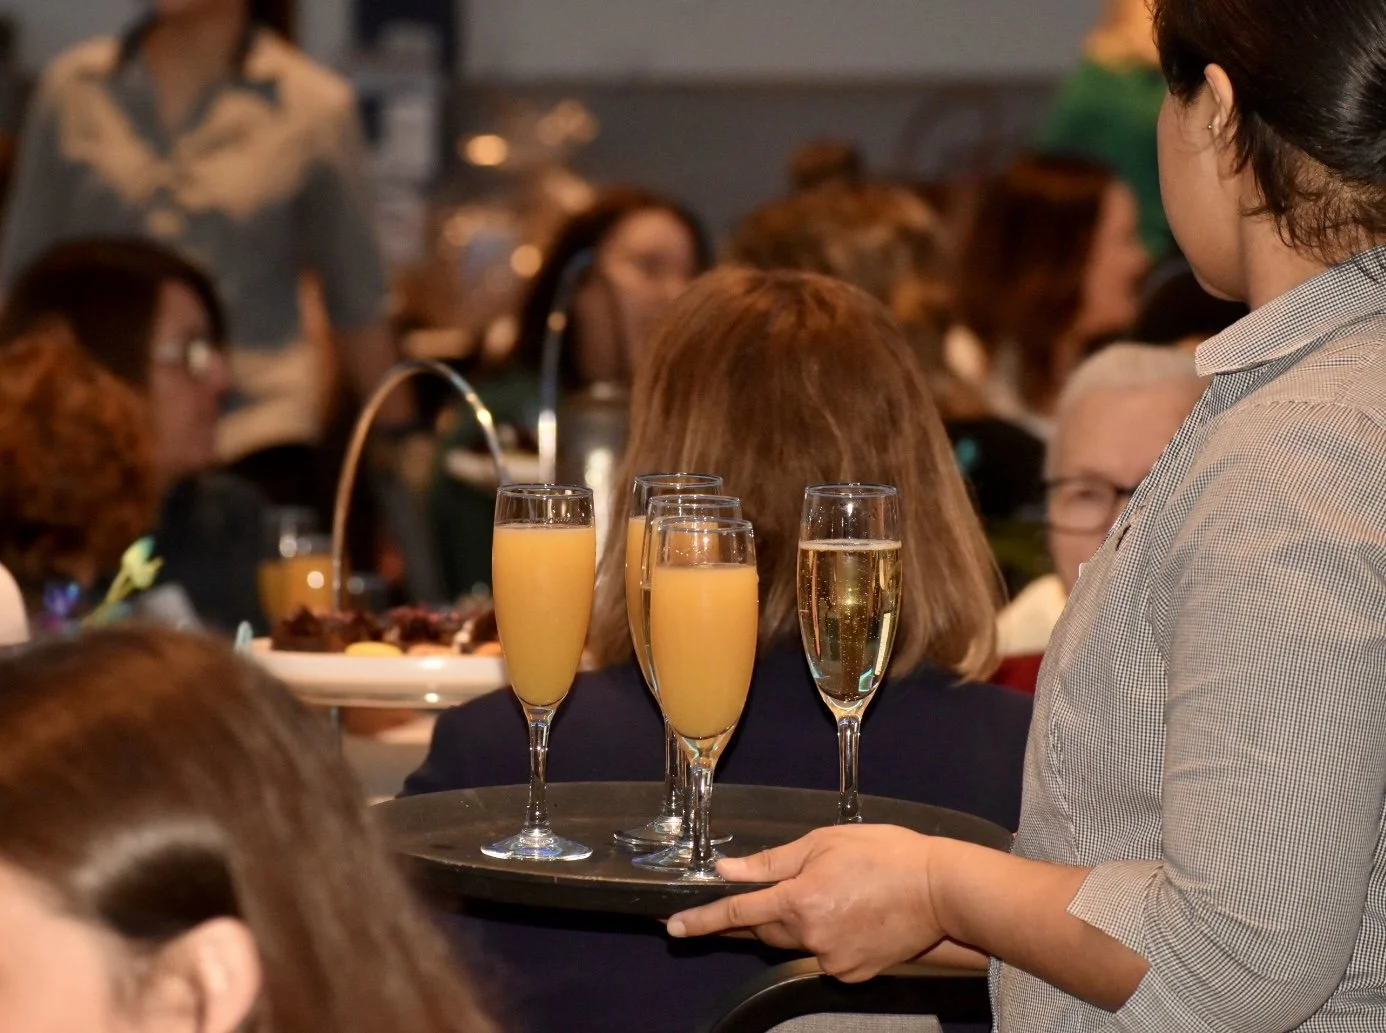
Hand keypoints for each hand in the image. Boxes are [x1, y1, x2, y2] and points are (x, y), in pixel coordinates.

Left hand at [667, 824, 943, 981]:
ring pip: (796, 942)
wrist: (942, 890)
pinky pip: (824, 955)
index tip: (674, 926)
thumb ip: (772, 861)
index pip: (738, 913)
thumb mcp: (825, 842)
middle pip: (765, 930)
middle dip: (760, 913)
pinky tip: (852, 914)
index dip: (702, 920)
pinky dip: (827, 936)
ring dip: (799, 921)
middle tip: (775, 892)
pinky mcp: (852, 973)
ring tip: (836, 893)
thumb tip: (730, 870)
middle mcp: (811, 935)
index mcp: (800, 899)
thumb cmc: (888, 855)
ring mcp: (832, 959)